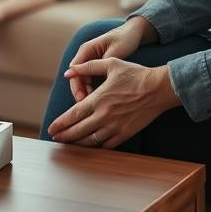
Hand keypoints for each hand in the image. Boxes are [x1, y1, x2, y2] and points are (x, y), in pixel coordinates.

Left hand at [48, 61, 179, 148]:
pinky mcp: (125, 133)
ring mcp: (114, 126)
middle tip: (55, 139)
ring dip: (77, 143)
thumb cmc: (135, 74)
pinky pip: (106, 145)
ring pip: (91, 141)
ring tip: (69, 144)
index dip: (60, 123)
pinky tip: (91, 146)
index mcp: (98, 99)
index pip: (73, 115)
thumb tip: (69, 71)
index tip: (51, 128)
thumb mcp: (111, 64)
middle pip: (78, 131)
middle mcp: (104, 115)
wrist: (158, 88)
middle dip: (65, 136)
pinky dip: (96, 147)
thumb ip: (88, 67)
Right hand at [64, 18, 152, 102]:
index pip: (75, 69)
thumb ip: (104, 61)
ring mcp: (90, 61)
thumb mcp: (116, 50)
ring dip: (85, 92)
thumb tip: (92, 72)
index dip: (77, 85)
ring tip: (90, 105)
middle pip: (76, 76)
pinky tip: (96, 100)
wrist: (133, 33)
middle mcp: (85, 55)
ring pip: (82, 80)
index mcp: (87, 49)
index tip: (82, 98)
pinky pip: (90, 80)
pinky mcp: (96, 66)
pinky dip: (91, 89)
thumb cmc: (125, 39)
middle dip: (79, 91)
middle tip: (84, 105)